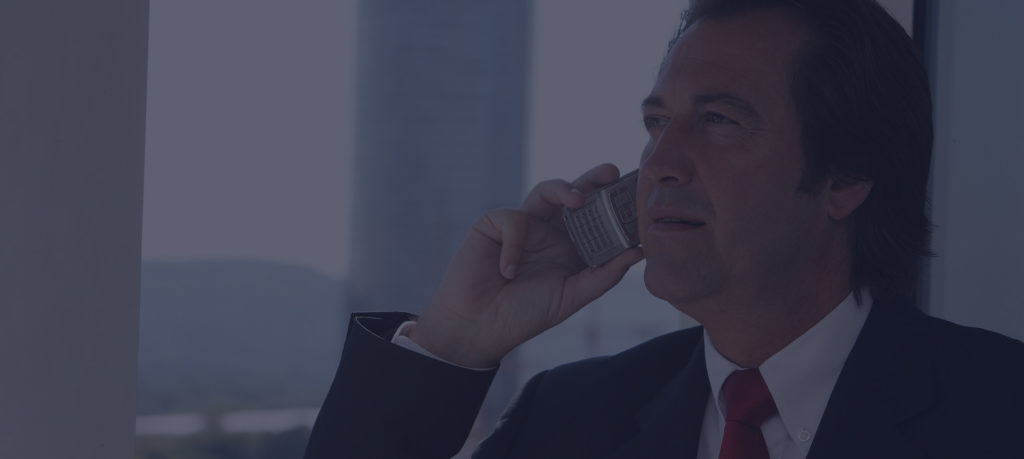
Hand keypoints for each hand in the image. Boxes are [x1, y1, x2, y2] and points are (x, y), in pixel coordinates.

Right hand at [408, 164, 644, 367]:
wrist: (479, 328)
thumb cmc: (525, 315)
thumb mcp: (571, 297)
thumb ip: (603, 275)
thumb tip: (639, 252)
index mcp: (570, 247)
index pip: (596, 218)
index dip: (613, 206)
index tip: (636, 196)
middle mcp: (549, 231)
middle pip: (574, 195)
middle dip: (592, 179)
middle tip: (611, 171)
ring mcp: (523, 225)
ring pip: (544, 191)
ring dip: (562, 189)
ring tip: (577, 200)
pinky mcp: (493, 224)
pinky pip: (512, 220)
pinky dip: (514, 245)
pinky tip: (508, 271)